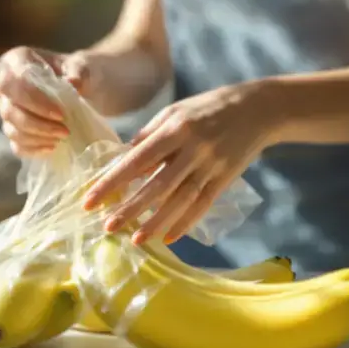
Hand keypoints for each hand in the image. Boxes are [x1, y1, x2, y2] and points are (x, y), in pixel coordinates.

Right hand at [0, 46, 101, 156]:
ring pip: (11, 129)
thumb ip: (78, 72)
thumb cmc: (81, 72)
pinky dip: (34, 149)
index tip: (60, 113)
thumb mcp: (84, 67)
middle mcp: (7, 85)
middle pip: (8, 109)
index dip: (32, 100)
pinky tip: (53, 147)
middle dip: (36, 123)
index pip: (11, 81)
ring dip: (37, 138)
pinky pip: (16, 145)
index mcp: (17, 61)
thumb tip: (72, 83)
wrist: (87, 86)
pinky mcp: (17, 129)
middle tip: (64, 130)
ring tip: (62, 137)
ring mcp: (9, 109)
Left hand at [82, 82, 273, 244]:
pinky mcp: (225, 178)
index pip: (136, 160)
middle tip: (107, 227)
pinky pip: (203, 205)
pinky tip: (168, 238)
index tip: (90, 200)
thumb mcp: (175, 111)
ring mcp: (211, 165)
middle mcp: (193, 149)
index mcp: (175, 128)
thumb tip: (123, 159)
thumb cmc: (207, 107)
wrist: (258, 109)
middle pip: (157, 185)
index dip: (112, 182)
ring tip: (136, 240)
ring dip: (157, 222)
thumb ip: (149, 135)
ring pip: (180, 200)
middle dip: (130, 208)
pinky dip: (185, 223)